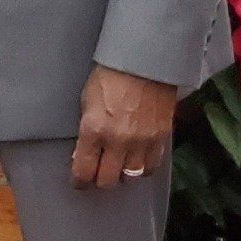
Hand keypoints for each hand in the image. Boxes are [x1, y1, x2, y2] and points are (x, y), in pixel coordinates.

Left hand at [70, 66, 173, 189]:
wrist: (145, 60)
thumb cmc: (113, 75)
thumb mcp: (87, 101)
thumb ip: (86, 130)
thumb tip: (84, 153)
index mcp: (94, 129)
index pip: (83, 171)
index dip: (79, 180)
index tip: (79, 180)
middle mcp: (118, 140)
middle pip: (107, 181)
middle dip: (100, 180)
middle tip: (98, 174)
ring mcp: (142, 140)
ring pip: (131, 177)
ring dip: (123, 174)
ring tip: (119, 167)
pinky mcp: (161, 137)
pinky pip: (152, 166)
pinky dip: (144, 167)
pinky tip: (138, 160)